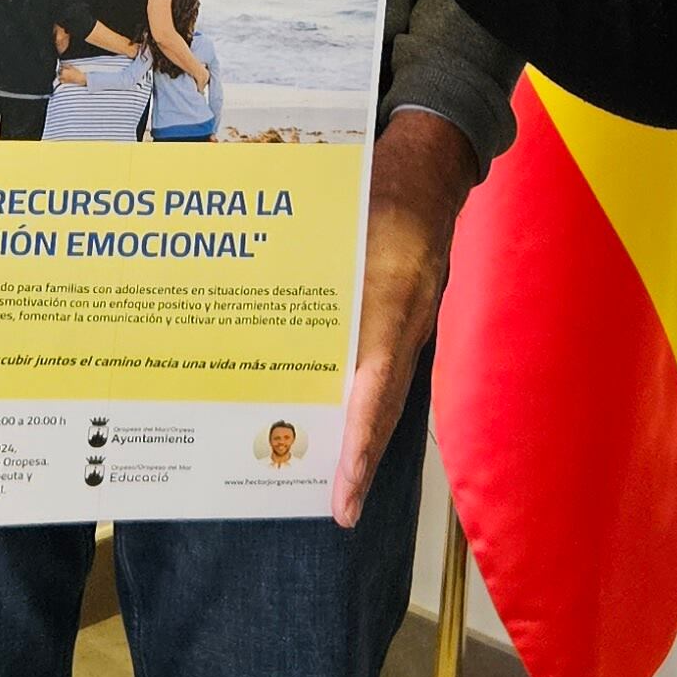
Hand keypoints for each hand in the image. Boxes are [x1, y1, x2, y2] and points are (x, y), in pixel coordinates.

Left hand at [332, 110, 473, 525]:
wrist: (431, 168)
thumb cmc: (379, 183)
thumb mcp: (340, 212)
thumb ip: (304, 256)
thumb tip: (245, 293)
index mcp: (392, 294)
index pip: (378, 383)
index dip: (361, 439)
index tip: (346, 487)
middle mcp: (407, 319)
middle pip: (385, 404)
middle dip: (362, 460)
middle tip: (340, 508)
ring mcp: (412, 324)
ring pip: (386, 394)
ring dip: (362, 438)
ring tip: (336, 485)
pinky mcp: (407, 321)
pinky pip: (386, 373)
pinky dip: (366, 405)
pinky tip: (336, 422)